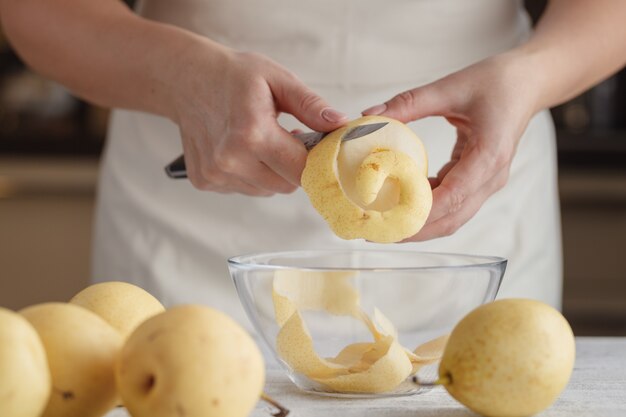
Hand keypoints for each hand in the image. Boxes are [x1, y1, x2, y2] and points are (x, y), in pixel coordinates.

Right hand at [171, 41, 347, 194]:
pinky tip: (242, 150)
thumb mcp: (277, 79)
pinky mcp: (205, 181)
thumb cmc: (233, 76)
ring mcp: (215, 174)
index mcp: (252, 133)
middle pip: (287, 185)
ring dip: (272, 172)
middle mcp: (230, 160)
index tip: (316, 144)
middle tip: (287, 138)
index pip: (303, 169)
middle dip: (294, 166)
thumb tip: (338, 125)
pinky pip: (245, 189)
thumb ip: (310, 105)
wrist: (186, 79)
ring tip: (262, 141)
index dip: (316, 159)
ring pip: (267, 190)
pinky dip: (251, 174)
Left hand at [363, 52, 540, 240]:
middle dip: (415, 229)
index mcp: (489, 154)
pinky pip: (452, 202)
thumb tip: (371, 114)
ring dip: (420, 223)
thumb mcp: (450, 87)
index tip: (390, 218)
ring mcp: (487, 182)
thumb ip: (410, 103)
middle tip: (378, 230)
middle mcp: (491, 176)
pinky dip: (427, 207)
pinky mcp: (479, 180)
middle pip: (452, 218)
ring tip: (384, 221)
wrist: (529, 83)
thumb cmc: (498, 83)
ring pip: (452, 216)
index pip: (453, 196)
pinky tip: (401, 201)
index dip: (421, 213)